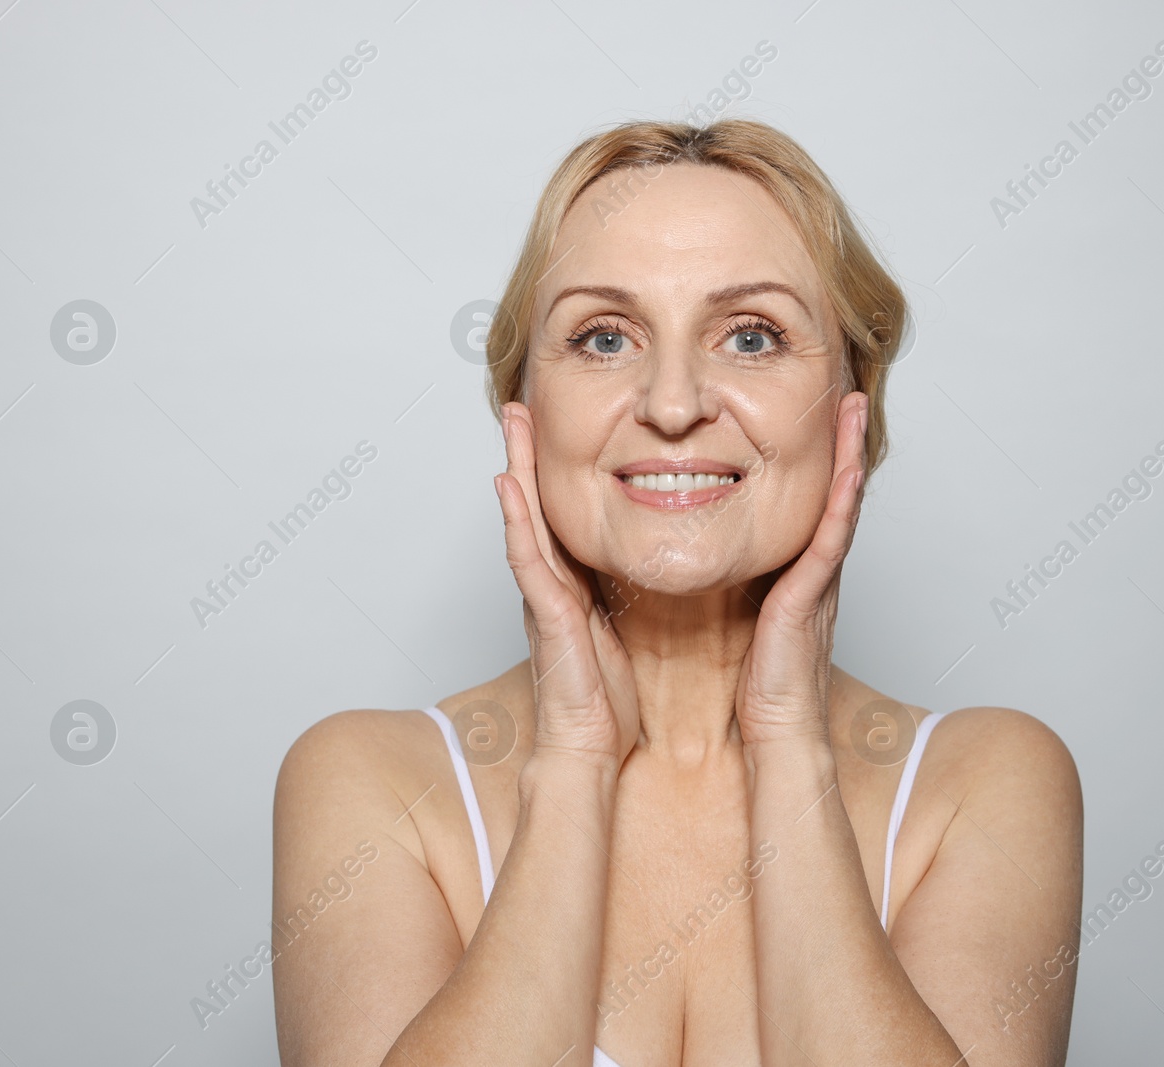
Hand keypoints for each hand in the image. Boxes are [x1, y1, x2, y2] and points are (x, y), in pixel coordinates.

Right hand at [494, 402, 639, 767]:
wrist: (589, 747)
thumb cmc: (607, 698)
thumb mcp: (626, 630)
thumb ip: (629, 595)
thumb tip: (654, 563)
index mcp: (572, 585)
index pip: (562, 516)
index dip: (554, 471)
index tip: (554, 426)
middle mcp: (551, 584)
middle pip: (535, 508)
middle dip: (526, 455)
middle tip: (520, 406)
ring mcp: (542, 596)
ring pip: (524, 522)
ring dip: (516, 471)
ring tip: (512, 426)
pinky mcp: (545, 614)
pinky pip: (527, 559)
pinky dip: (516, 521)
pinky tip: (508, 486)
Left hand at [734, 392, 868, 751]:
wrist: (775, 735)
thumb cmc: (754, 687)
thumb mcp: (732, 617)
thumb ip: (725, 583)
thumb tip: (692, 555)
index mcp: (788, 573)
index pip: (800, 504)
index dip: (808, 462)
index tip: (806, 417)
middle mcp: (810, 570)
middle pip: (826, 494)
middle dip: (834, 444)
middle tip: (840, 394)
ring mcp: (818, 582)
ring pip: (838, 506)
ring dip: (848, 456)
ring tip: (850, 409)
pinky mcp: (815, 598)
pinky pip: (832, 540)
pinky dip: (845, 502)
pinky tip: (849, 467)